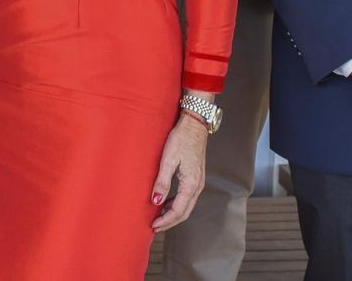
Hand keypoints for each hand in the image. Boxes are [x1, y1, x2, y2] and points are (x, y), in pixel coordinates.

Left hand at [151, 110, 208, 232]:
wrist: (194, 124)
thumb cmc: (181, 139)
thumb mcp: (168, 159)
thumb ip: (162, 182)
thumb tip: (156, 201)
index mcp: (191, 184)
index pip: (179, 210)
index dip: (166, 220)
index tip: (154, 226)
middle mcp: (197, 186)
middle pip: (185, 212)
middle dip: (170, 221)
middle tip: (155, 227)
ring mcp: (198, 182)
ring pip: (186, 205)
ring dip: (173, 214)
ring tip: (158, 217)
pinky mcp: (195, 177)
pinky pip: (187, 197)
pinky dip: (176, 204)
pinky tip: (166, 202)